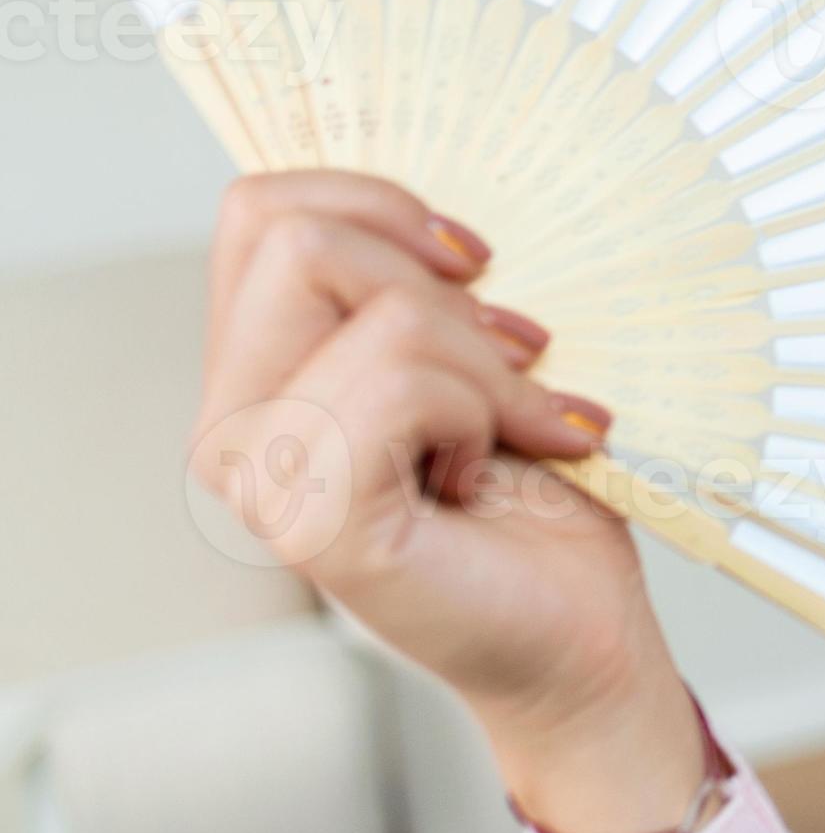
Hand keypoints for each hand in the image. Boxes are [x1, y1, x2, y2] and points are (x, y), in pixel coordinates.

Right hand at [195, 171, 711, 832]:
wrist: (582, 628)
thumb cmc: (538, 496)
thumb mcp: (480, 349)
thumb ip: (421, 280)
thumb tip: (443, 211)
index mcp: (260, 370)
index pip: (259, 209)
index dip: (380, 203)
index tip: (474, 263)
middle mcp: (233, 423)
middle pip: (306, 239)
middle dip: (445, 294)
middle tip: (508, 367)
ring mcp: (258, 476)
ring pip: (381, 311)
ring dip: (486, 367)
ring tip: (506, 434)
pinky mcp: (309, 519)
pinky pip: (406, 384)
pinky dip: (484, 414)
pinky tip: (487, 475)